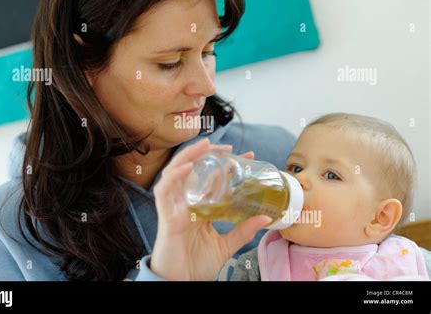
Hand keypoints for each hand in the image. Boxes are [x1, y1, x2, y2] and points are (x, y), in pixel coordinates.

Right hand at [151, 138, 272, 279]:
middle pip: (192, 169)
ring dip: (189, 156)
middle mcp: (184, 202)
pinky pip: (164, 190)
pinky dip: (174, 176)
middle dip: (207, 154)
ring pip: (175, 172)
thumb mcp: (226, 245)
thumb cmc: (197, 265)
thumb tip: (265, 218)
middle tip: (229, 147)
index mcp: (197, 206)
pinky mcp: (166, 216)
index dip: (226, 164)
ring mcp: (173, 207)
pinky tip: (187, 166)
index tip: (247, 157)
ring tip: (206, 145)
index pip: (211, 178)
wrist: (182, 284)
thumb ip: (243, 231)